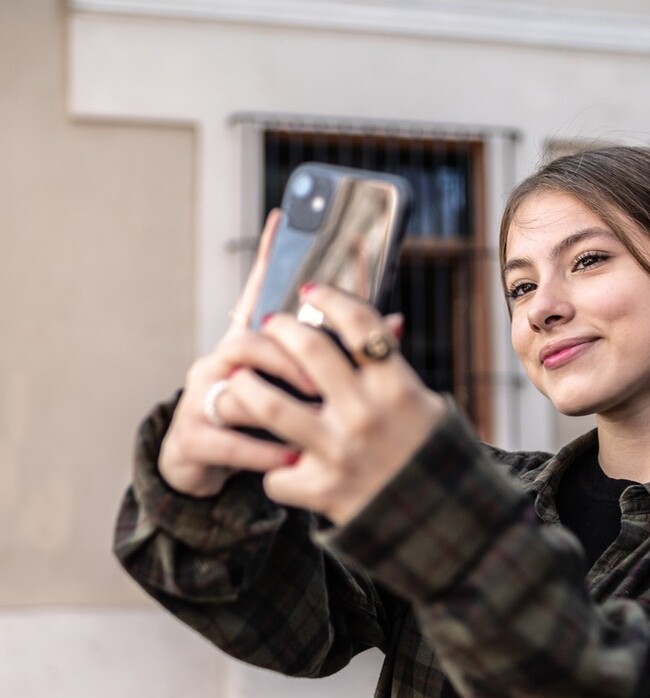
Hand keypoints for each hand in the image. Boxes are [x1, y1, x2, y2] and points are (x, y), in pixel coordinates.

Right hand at [157, 210, 318, 496]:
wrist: (202, 466)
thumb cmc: (264, 421)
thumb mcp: (302, 387)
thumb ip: (343, 356)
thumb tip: (397, 322)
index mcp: (249, 344)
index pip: (259, 292)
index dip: (269, 257)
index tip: (284, 219)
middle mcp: (220, 362)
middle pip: (251, 340)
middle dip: (290, 353)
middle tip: (325, 373)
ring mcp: (200, 397)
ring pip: (236, 387)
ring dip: (277, 400)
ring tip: (312, 409)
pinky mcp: (192, 437)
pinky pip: (228, 440)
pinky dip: (261, 452)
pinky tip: (289, 458)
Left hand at [225, 283, 446, 525]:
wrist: (442, 523)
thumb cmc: (432, 456)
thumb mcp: (427, 405)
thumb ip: (395, 370)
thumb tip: (386, 321)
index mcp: (397, 387)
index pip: (358, 323)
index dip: (329, 299)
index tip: (312, 292)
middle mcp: (365, 413)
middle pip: (307, 350)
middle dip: (282, 328)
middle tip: (272, 325)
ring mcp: (339, 452)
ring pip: (266, 405)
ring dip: (245, 386)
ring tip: (240, 379)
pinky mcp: (321, 490)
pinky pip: (275, 474)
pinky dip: (274, 471)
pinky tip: (280, 467)